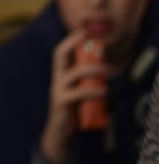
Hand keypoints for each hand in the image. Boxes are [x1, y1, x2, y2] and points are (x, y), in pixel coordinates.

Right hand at [39, 28, 108, 163]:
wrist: (60, 132)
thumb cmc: (72, 109)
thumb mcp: (78, 91)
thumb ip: (85, 80)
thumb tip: (103, 67)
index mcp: (60, 74)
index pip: (60, 51)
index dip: (70, 39)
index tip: (84, 30)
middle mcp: (56, 78)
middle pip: (60, 54)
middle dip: (73, 43)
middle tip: (91, 39)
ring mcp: (57, 90)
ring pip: (74, 73)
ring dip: (92, 69)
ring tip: (108, 70)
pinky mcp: (61, 102)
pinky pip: (78, 93)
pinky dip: (93, 91)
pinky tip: (104, 91)